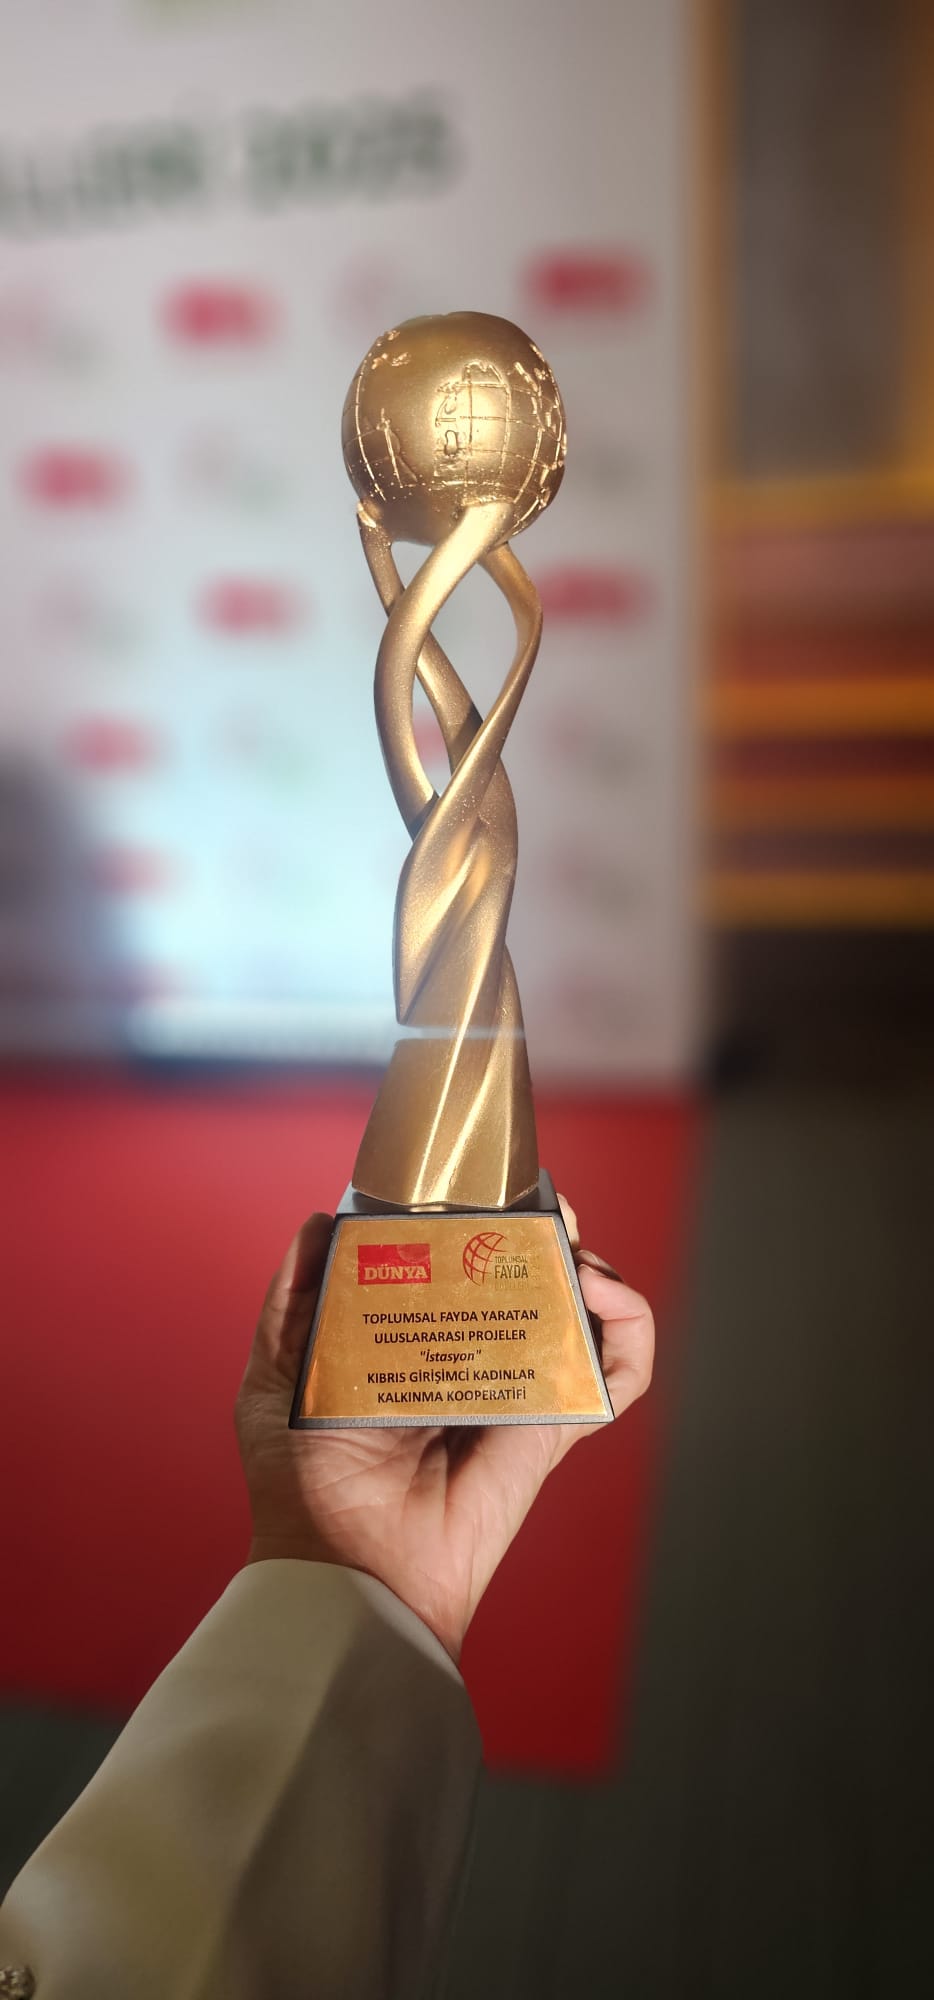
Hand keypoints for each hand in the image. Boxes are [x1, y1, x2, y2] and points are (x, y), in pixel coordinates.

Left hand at [235, 1210, 653, 1660]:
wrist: (340, 1563)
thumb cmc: (301, 1482)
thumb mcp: (277, 1373)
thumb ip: (293, 1298)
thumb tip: (323, 1221)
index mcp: (416, 1344)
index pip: (463, 1270)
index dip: (485, 1225)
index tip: (486, 1189)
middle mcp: (473, 1361)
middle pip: (530, 1280)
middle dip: (547, 1232)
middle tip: (544, 1206)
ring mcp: (519, 1388)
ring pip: (585, 1313)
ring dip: (594, 1268)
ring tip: (573, 1251)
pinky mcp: (555, 1422)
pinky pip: (620, 1374)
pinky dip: (631, 1326)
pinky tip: (600, 1293)